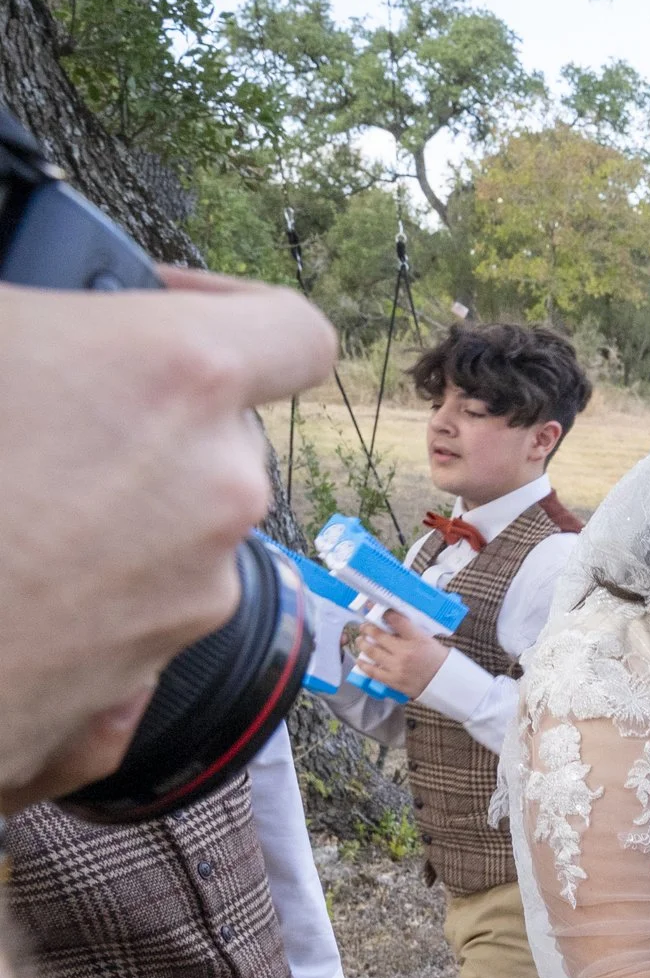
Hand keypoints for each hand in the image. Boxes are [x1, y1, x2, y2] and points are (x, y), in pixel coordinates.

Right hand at [0, 270, 333, 796]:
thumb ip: (31, 319)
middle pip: (223, 434)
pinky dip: (90, 586)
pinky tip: (10, 576)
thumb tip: (34, 334)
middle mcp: (217, 485)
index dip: (232, 310)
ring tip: (11, 504)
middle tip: (39, 417)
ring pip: (183, 523)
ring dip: (115, 507)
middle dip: (146, 422)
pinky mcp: (156, 667)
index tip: (159, 312)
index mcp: (178, 378)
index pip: (293, 331)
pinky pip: (142, 602)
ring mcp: (196, 587)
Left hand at [354, 609, 450, 697]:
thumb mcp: (428, 641)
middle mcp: (405, 652)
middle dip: (367, 628)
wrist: (446, 682)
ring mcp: (397, 667)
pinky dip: (364, 665)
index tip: (381, 613)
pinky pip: (373, 672)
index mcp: (417, 639)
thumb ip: (411, 633)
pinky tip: (360, 660)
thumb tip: (393, 626)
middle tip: (364, 627)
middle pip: (379, 635)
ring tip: (360, 640)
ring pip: (372, 652)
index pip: (397, 621)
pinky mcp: (393, 680)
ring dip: (363, 644)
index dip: (386, 614)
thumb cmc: (438, 661)